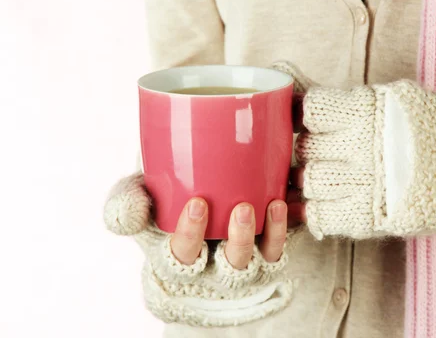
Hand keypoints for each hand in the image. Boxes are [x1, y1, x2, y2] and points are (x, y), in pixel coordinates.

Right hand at [104, 173, 295, 326]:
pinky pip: (276, 248)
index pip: (182, 255)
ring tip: (270, 205)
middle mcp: (211, 265)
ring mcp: (239, 262)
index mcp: (175, 256)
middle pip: (229, 265)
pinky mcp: (262, 253)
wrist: (196, 196)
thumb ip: (126, 204)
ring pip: (258, 260)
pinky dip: (281, 229)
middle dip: (238, 241)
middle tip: (242, 209)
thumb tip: (134, 211)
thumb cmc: (159, 200)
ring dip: (267, 235)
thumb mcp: (135, 201)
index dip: (190, 235)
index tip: (198, 203)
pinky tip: (280, 204)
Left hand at [279, 62, 435, 239]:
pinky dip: (319, 212)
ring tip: (330, 178)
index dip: (309, 116)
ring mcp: (367, 184)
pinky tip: (328, 206)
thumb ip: (360, 105)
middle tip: (325, 153)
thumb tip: (311, 107)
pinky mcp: (373, 218)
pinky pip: (324, 217)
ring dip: (314, 181)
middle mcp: (365, 146)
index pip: (313, 110)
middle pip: (308, 148)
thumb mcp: (404, 101)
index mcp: (371, 111)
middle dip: (311, 150)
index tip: (316, 122)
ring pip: (311, 183)